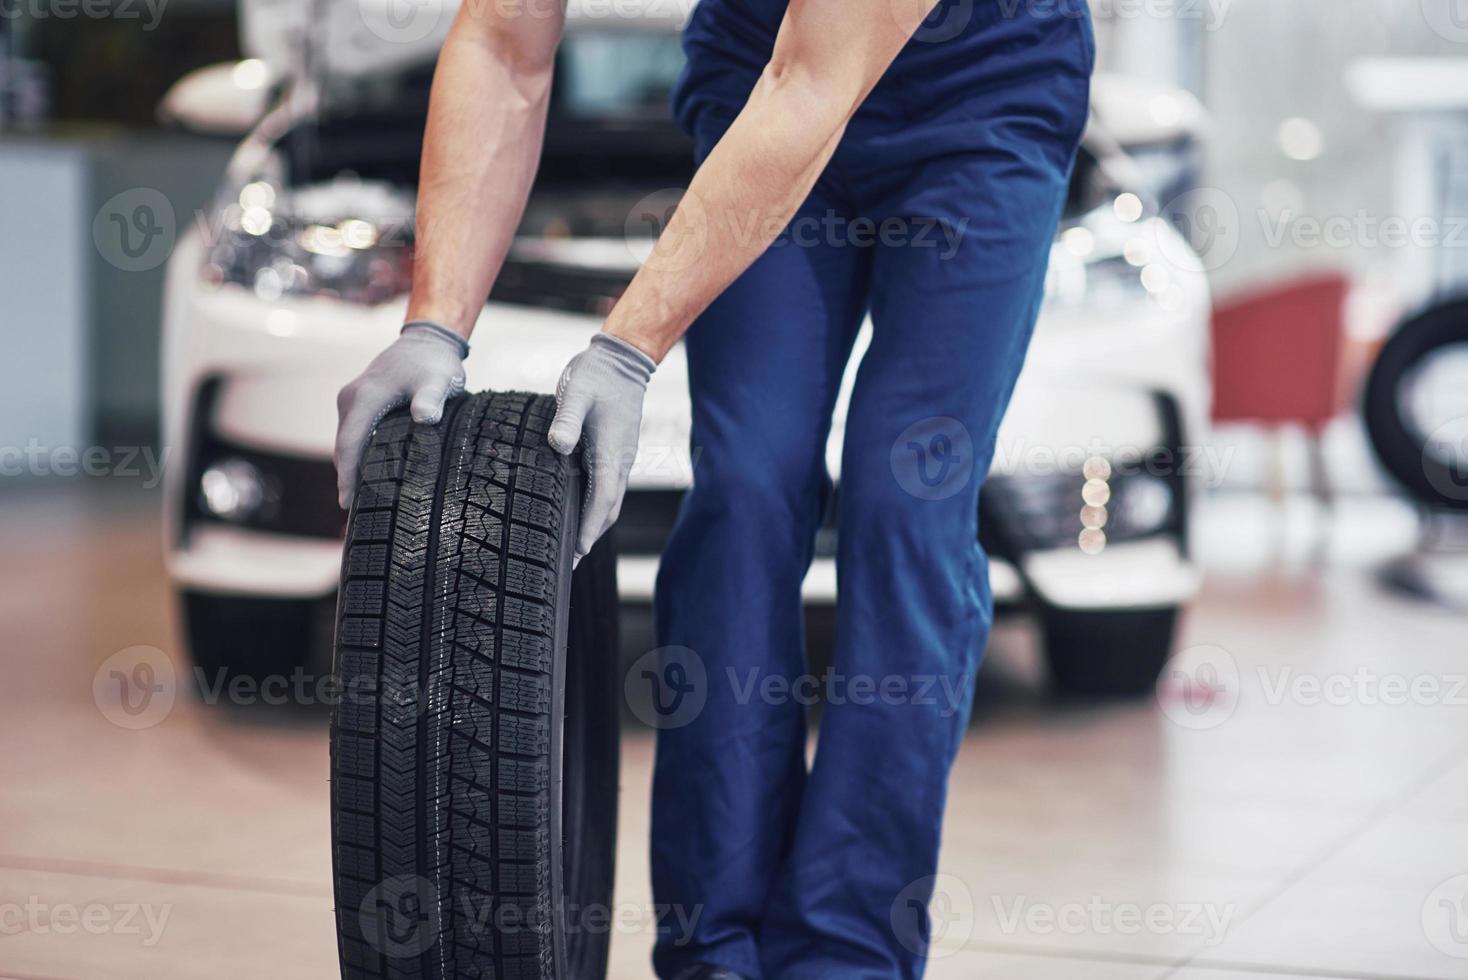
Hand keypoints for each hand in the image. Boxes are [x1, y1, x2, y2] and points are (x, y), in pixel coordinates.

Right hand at [334, 321, 467, 508]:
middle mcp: (351, 398)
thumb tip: (424, 417)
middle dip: (346, 479)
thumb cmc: (434, 363)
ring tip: (359, 502)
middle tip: (353, 514)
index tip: (346, 502)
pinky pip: (352, 434)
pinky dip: (356, 455)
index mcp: (365, 397)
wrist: (426, 341)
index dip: (347, 475)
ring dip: (350, 468)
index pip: (350, 443)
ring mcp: (352, 399)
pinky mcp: (358, 402)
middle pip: (343, 447)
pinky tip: (366, 475)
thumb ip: (432, 398)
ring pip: (346, 441)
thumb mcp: (439, 379)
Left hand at [547, 333, 656, 563]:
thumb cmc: (597, 375)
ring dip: (596, 522)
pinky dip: (598, 505)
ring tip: (578, 544)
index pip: (602, 498)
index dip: (590, 526)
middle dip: (593, 534)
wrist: (622, 360)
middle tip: (573, 560)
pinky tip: (582, 508)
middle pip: (610, 508)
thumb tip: (559, 445)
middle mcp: (621, 459)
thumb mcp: (577, 393)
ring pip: (611, 499)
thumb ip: (567, 420)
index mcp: (611, 451)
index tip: (578, 550)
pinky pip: (609, 485)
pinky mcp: (618, 450)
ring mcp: (622, 456)